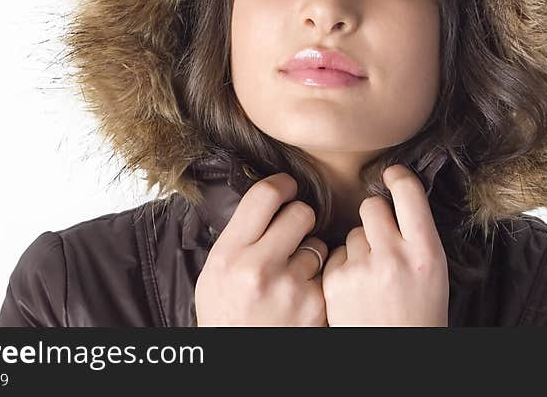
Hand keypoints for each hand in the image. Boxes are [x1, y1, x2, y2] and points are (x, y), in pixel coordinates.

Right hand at [194, 173, 328, 325]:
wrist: (239, 362)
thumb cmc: (227, 314)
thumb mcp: (216, 271)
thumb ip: (240, 235)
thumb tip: (270, 194)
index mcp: (229, 255)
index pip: (265, 195)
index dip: (282, 184)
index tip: (287, 186)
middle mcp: (259, 269)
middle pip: (301, 213)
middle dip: (301, 218)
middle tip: (293, 231)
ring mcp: (291, 289)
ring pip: (319, 245)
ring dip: (312, 254)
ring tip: (292, 275)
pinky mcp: (316, 306)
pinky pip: (329, 273)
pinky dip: (321, 280)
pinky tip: (303, 294)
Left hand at [322, 164, 448, 326]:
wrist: (396, 364)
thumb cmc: (420, 315)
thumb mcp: (434, 273)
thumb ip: (417, 236)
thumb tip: (397, 193)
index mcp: (426, 253)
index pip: (409, 193)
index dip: (399, 177)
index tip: (393, 174)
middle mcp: (394, 258)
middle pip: (373, 205)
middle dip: (375, 216)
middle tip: (383, 238)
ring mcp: (362, 270)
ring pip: (353, 231)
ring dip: (360, 245)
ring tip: (373, 276)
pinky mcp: (335, 283)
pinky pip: (336, 254)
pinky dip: (343, 266)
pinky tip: (356, 289)